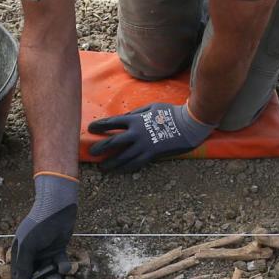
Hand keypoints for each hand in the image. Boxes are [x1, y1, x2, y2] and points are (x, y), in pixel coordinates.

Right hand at [11, 175, 76, 278]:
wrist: (57, 208)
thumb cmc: (39, 225)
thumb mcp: (28, 245)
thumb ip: (24, 264)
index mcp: (21, 253)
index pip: (19, 275)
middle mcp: (32, 256)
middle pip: (35, 278)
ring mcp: (46, 253)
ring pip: (49, 273)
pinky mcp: (58, 250)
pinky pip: (60, 264)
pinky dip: (63, 267)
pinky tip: (65, 266)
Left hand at [87, 102, 212, 172]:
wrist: (188, 124)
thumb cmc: (170, 113)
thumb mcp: (151, 107)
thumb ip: (136, 112)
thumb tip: (125, 117)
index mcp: (135, 119)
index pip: (112, 122)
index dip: (100, 125)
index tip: (90, 128)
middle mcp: (136, 133)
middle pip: (113, 142)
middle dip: (101, 147)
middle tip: (91, 152)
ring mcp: (144, 145)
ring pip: (123, 157)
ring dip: (111, 163)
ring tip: (103, 168)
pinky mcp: (152, 155)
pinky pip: (136, 163)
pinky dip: (126, 168)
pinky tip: (119, 171)